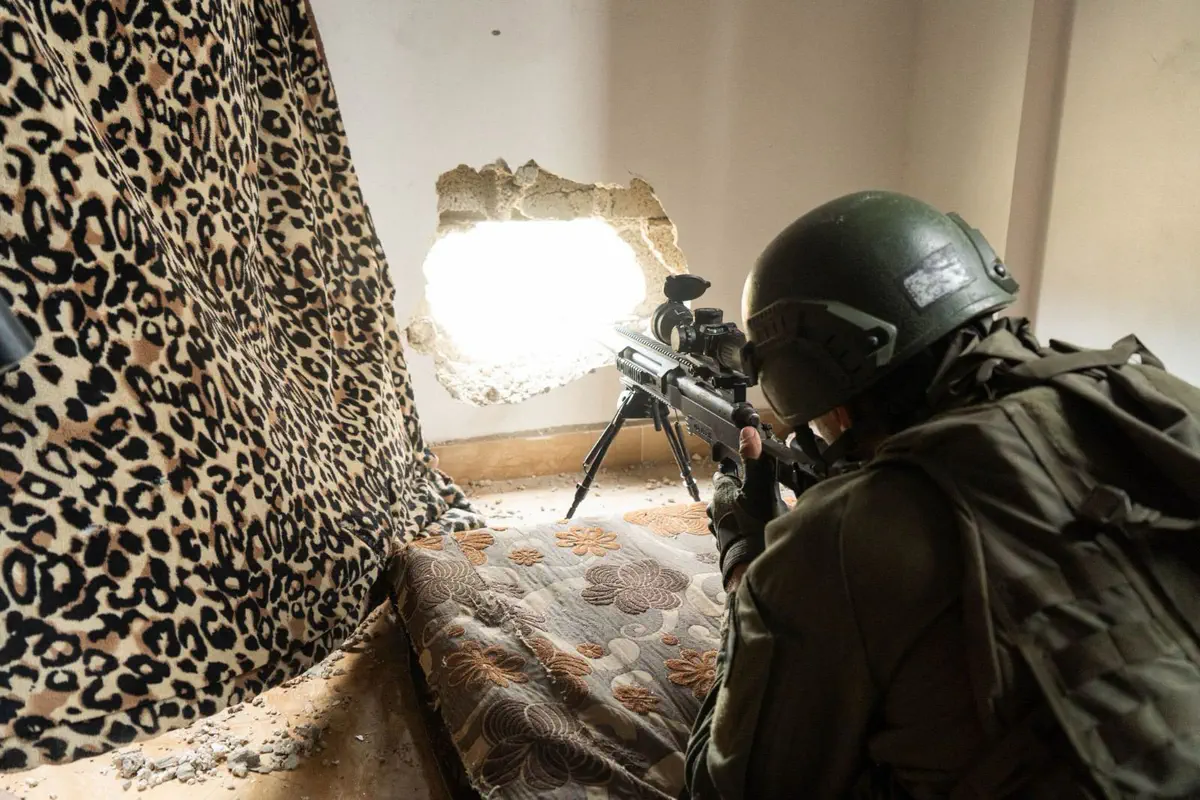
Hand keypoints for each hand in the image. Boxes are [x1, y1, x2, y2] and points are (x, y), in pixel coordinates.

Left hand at [707, 426, 784, 588]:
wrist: (750, 566)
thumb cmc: (754, 526)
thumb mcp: (759, 488)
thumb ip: (755, 460)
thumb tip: (748, 431)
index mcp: (721, 492)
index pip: (725, 474)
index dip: (737, 472)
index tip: (747, 473)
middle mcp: (714, 510)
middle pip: (725, 495)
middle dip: (739, 493)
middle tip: (756, 494)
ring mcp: (718, 529)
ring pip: (727, 513)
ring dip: (739, 512)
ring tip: (756, 513)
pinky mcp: (724, 545)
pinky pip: (732, 530)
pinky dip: (740, 529)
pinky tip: (753, 532)